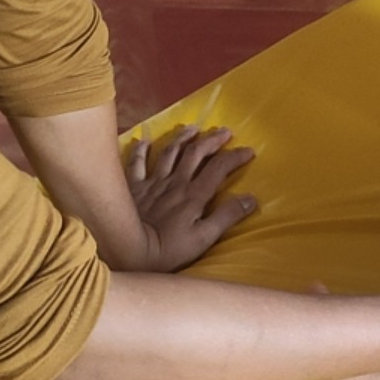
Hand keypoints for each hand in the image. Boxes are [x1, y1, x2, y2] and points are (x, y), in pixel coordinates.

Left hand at [125, 125, 256, 272]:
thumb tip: (250, 198)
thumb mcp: (204, 238)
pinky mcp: (134, 187)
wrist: (129, 251)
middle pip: (196, 153)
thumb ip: (227, 217)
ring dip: (183, 138)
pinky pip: (137, 163)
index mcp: (194, 194)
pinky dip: (140, 150)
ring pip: (170, 152)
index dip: (235, 156)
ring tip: (192, 128)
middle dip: (212, 140)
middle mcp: (175, 182)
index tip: (248, 151)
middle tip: (225, 131)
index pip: (219, 168)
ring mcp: (153, 182)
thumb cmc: (168, 250)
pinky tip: (143, 141)